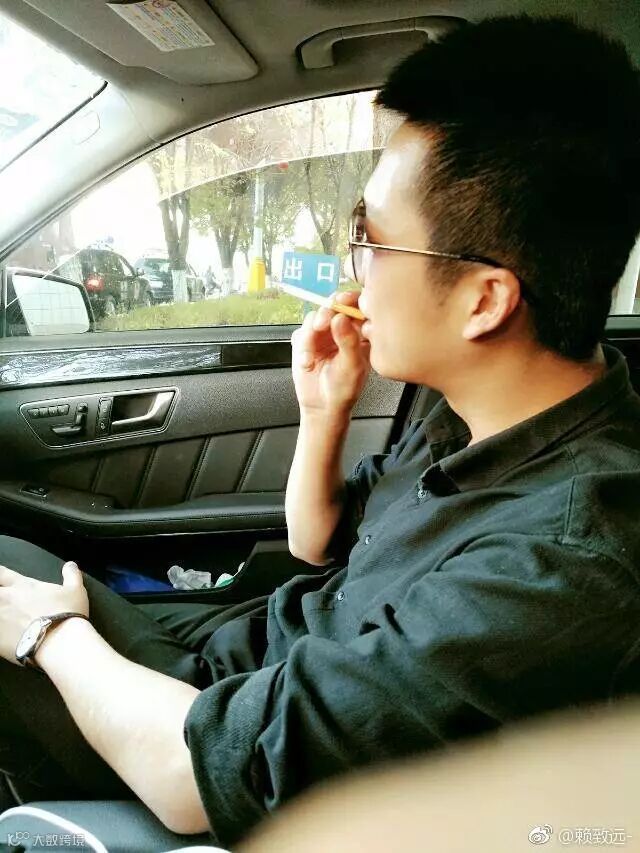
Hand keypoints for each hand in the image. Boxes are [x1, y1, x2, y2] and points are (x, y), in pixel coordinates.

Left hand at [0, 562, 88, 664]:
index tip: (2, 580)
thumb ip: (71, 575)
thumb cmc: (67, 615)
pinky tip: (6, 637)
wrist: (60, 642)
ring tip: (4, 620)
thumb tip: (71, 566)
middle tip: (4, 601)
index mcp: (23, 586)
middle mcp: (7, 600)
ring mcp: (0, 619)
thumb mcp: (75, 591)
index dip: (0, 575)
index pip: (1, 573)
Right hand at [291, 291, 370, 416]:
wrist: (322, 406)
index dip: (349, 299)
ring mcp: (322, 334)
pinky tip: (306, 364)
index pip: (357, 306)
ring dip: (309, 337)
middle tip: (321, 324)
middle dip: (325, 313)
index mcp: (359, 331)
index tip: (342, 301)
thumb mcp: (352, 366)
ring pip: (313, 319)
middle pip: (332, 306)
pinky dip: (301, 349)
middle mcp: (341, 329)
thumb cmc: (344, 388)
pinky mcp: (305, 341)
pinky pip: (300, 334)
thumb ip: (348, 341)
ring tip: (309, 359)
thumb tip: (340, 318)